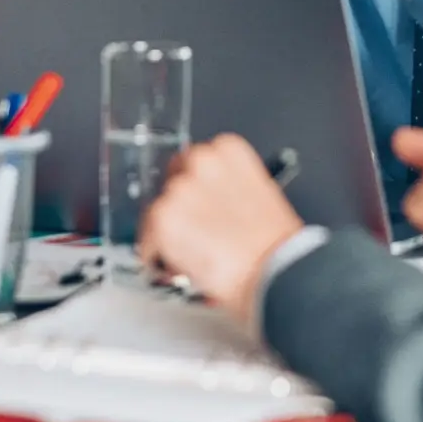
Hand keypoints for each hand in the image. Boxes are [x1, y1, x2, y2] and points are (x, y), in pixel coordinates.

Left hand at [139, 133, 305, 324]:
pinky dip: (156, 253)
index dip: (198, 187)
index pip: (198, 159)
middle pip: (174, 179)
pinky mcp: (163, 219)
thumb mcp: (260, 199)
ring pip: (159, 208)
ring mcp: (180, 190)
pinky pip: (147, 236)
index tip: (200, 202)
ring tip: (190, 252)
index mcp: (229, 151)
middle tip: (194, 229)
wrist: (274, 270)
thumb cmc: (276, 245)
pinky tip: (177, 263)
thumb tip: (213, 205)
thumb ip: (230, 190)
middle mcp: (202, 162)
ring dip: (169, 230)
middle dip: (181, 205)